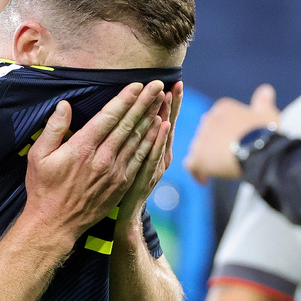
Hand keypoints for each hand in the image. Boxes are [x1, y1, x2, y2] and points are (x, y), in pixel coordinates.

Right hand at [21, 81, 164, 241]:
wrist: (56, 223)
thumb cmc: (44, 188)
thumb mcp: (38, 156)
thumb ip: (53, 128)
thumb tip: (65, 106)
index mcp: (82, 148)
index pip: (109, 117)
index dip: (125, 99)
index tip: (137, 85)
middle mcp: (103, 158)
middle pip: (128, 124)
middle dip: (144, 103)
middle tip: (157, 85)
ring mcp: (115, 172)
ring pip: (138, 139)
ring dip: (151, 118)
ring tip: (161, 101)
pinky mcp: (122, 184)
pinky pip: (141, 158)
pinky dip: (152, 141)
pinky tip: (159, 129)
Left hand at [119, 81, 180, 225]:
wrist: (124, 217)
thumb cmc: (126, 186)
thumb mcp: (136, 163)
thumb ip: (141, 142)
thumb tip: (149, 122)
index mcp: (155, 150)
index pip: (162, 122)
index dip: (168, 104)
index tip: (171, 83)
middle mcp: (159, 157)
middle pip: (166, 125)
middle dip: (171, 104)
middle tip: (176, 82)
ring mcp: (155, 167)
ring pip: (161, 136)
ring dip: (166, 114)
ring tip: (169, 94)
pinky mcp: (146, 176)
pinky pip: (154, 153)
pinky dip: (160, 138)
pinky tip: (164, 123)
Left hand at [185, 83, 280, 183]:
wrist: (258, 148)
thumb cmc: (264, 131)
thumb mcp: (266, 114)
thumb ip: (263, 102)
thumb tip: (266, 90)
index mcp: (223, 108)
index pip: (219, 120)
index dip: (225, 133)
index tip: (234, 144)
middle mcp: (208, 119)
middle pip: (207, 134)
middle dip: (214, 146)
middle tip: (227, 159)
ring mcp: (201, 138)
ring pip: (198, 149)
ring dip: (207, 159)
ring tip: (220, 170)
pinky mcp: (199, 157)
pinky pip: (192, 165)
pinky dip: (198, 173)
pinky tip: (205, 180)